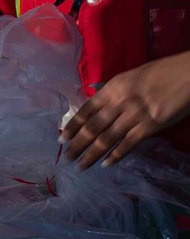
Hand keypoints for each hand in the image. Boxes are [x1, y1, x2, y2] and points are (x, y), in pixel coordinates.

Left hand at [63, 54, 189, 167]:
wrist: (189, 74)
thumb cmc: (162, 72)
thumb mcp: (131, 77)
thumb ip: (114, 91)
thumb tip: (97, 103)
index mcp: (112, 88)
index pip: (85, 110)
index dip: (72, 126)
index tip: (61, 140)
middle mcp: (119, 102)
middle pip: (92, 128)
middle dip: (77, 145)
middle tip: (67, 158)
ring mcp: (134, 115)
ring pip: (107, 139)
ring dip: (92, 154)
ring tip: (81, 166)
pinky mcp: (150, 126)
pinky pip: (128, 144)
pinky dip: (116, 156)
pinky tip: (106, 164)